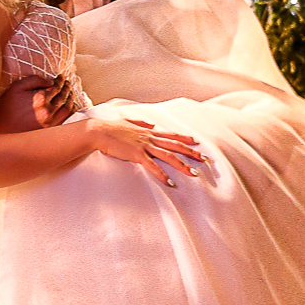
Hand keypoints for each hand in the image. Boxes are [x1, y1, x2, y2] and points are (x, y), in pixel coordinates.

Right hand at [0, 75, 73, 134]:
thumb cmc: (6, 106)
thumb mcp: (17, 87)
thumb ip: (34, 80)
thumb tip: (50, 82)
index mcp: (39, 99)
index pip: (56, 87)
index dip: (60, 81)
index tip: (61, 77)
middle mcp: (47, 111)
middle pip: (63, 97)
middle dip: (66, 88)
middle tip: (68, 84)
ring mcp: (49, 123)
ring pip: (67, 109)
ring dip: (71, 99)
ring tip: (70, 94)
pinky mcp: (49, 132)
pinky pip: (65, 121)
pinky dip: (70, 112)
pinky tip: (70, 107)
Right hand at [88, 118, 205, 186]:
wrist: (99, 131)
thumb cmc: (111, 128)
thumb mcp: (128, 122)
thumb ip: (141, 123)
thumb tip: (150, 124)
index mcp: (148, 131)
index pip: (171, 136)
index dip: (185, 139)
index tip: (196, 142)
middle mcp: (150, 138)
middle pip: (175, 146)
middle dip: (191, 153)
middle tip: (205, 159)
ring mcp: (144, 146)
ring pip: (169, 156)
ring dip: (182, 166)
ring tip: (194, 174)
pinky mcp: (137, 155)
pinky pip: (153, 167)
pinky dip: (162, 175)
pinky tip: (170, 182)